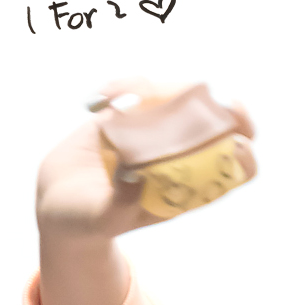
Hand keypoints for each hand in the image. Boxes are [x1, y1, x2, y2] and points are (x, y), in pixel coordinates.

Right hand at [36, 78, 255, 304]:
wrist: (61, 200)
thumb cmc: (88, 218)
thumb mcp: (103, 219)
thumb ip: (120, 204)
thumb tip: (135, 177)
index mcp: (188, 188)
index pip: (234, 170)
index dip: (243, 157)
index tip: (237, 145)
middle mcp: (180, 156)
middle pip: (223, 127)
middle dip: (231, 113)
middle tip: (222, 103)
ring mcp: (159, 130)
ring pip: (186, 98)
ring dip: (170, 88)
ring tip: (127, 97)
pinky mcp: (133, 112)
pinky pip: (145, 88)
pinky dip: (130, 85)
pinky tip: (103, 99)